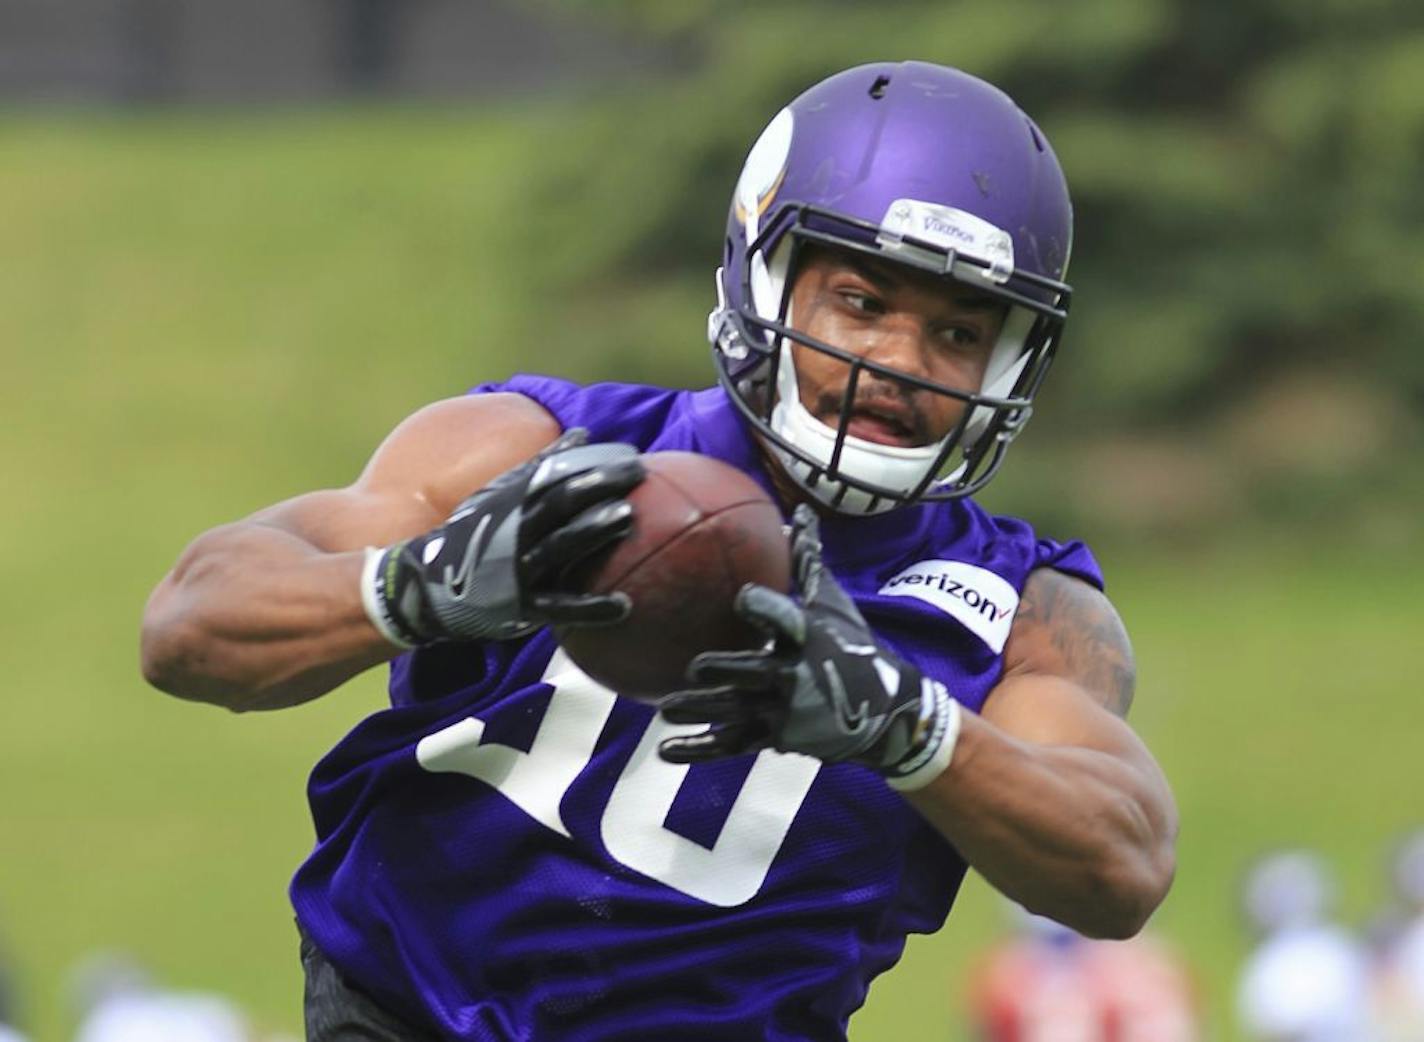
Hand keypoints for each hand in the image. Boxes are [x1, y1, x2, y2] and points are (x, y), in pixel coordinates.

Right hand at [363, 428, 643, 645]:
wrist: (424, 587)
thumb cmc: (474, 536)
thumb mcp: (499, 496)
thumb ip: (542, 467)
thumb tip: (583, 434)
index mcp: (512, 503)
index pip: (554, 476)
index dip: (592, 465)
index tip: (631, 456)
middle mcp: (514, 532)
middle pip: (559, 503)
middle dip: (597, 486)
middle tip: (637, 475)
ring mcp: (517, 569)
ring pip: (559, 547)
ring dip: (592, 531)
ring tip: (626, 517)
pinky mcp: (520, 606)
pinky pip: (560, 606)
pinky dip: (591, 607)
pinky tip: (624, 605)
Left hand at [658, 504, 961, 788]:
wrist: (883, 711)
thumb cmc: (851, 645)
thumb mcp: (834, 603)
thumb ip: (808, 562)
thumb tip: (798, 512)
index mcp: (809, 637)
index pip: (787, 620)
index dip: (766, 610)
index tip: (743, 598)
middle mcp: (796, 675)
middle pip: (756, 673)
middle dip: (727, 670)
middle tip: (697, 666)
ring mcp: (785, 711)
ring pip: (736, 712)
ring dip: (701, 711)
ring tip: (665, 708)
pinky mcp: (775, 738)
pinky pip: (731, 745)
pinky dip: (699, 750)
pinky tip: (665, 751)